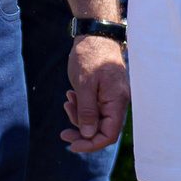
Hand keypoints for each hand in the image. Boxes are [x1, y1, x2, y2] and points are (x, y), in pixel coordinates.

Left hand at [63, 35, 128, 154]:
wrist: (95, 35)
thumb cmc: (90, 56)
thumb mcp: (84, 84)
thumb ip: (87, 111)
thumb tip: (88, 135)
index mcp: (117, 101)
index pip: (109, 134)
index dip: (92, 144)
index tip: (72, 145)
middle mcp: (117, 102)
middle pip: (102, 130)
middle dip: (82, 133)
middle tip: (63, 134)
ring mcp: (111, 97)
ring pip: (96, 120)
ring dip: (79, 117)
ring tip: (67, 102)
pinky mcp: (104, 93)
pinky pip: (94, 108)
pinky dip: (81, 107)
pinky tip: (71, 96)